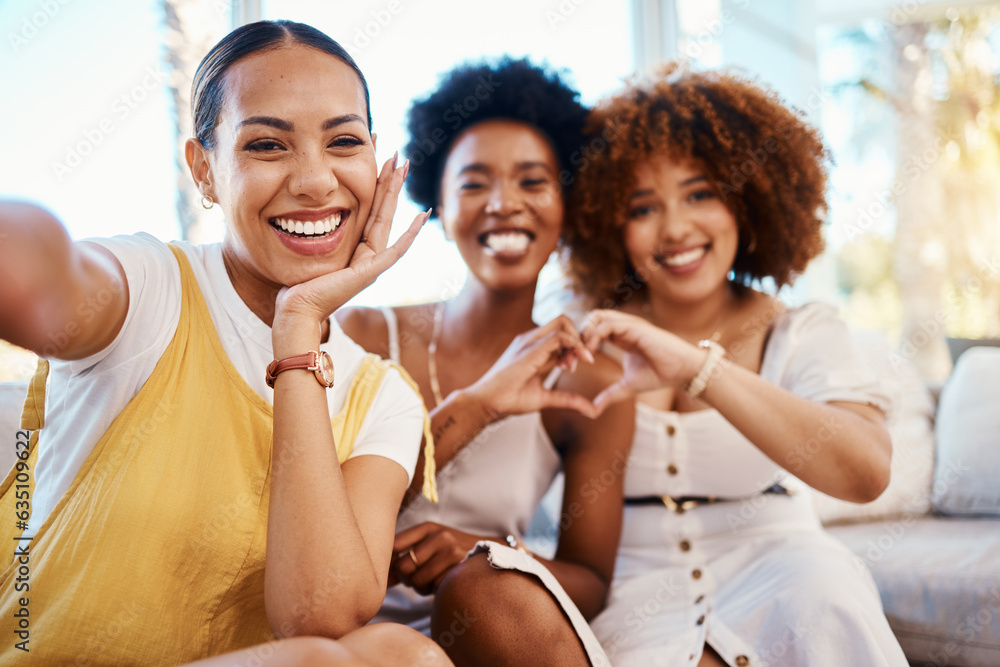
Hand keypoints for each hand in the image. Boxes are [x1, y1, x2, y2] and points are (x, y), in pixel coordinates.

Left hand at [273, 155, 429, 331]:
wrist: (297, 310)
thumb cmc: (296, 285)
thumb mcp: (308, 249)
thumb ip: (315, 234)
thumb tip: (305, 211)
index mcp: (355, 246)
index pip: (367, 206)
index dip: (373, 181)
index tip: (376, 155)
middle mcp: (368, 252)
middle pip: (382, 208)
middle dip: (388, 179)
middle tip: (397, 153)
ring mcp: (372, 262)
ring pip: (389, 219)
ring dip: (396, 192)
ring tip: (404, 166)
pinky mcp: (371, 272)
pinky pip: (396, 249)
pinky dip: (411, 233)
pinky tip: (422, 215)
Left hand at [389, 522, 484, 594]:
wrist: (491, 551)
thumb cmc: (452, 550)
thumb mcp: (432, 542)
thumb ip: (407, 553)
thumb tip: (380, 577)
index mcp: (428, 527)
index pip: (394, 545)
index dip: (389, 562)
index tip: (393, 570)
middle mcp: (439, 536)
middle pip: (403, 567)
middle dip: (406, 579)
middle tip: (414, 579)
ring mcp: (451, 552)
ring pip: (417, 581)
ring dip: (420, 588)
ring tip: (428, 582)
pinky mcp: (460, 568)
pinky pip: (434, 588)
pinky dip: (434, 591)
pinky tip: (441, 584)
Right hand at [464, 315, 597, 420]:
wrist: (486, 403)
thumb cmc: (509, 400)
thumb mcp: (545, 398)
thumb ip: (568, 400)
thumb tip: (592, 410)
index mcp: (533, 348)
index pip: (560, 332)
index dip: (574, 344)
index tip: (575, 366)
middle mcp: (530, 339)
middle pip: (563, 321)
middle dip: (579, 337)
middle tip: (579, 362)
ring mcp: (529, 341)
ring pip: (563, 322)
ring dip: (576, 342)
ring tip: (572, 366)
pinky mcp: (530, 349)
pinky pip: (559, 335)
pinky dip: (573, 345)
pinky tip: (572, 364)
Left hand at [579, 309, 704, 413]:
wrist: (683, 371)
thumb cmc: (660, 375)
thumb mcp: (628, 387)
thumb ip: (610, 394)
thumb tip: (593, 410)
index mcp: (620, 337)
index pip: (591, 329)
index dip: (578, 343)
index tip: (571, 363)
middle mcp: (622, 327)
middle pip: (590, 318)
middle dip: (576, 336)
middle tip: (570, 357)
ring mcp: (628, 325)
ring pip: (595, 317)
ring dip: (583, 335)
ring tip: (580, 356)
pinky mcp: (634, 327)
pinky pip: (606, 325)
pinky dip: (593, 337)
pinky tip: (591, 355)